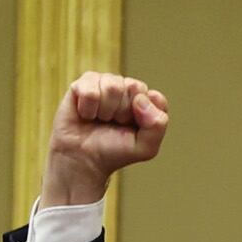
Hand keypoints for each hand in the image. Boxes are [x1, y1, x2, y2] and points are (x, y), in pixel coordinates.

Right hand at [40, 72, 168, 206]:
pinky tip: (86, 115)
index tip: (133, 129)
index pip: (155, 97)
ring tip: (100, 119)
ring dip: (105, 111)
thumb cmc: (114, 151)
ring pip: (112, 87)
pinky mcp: (84, 83)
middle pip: (133, 87)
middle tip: (114, 124)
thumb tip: (140, 99)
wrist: (83, 159)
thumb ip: (157, 125)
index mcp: (146, 101)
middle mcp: (127, 87)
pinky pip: (90, 91)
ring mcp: (105, 82)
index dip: (144, 116)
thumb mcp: (145, 148)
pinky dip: (88, 109)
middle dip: (123, 113)